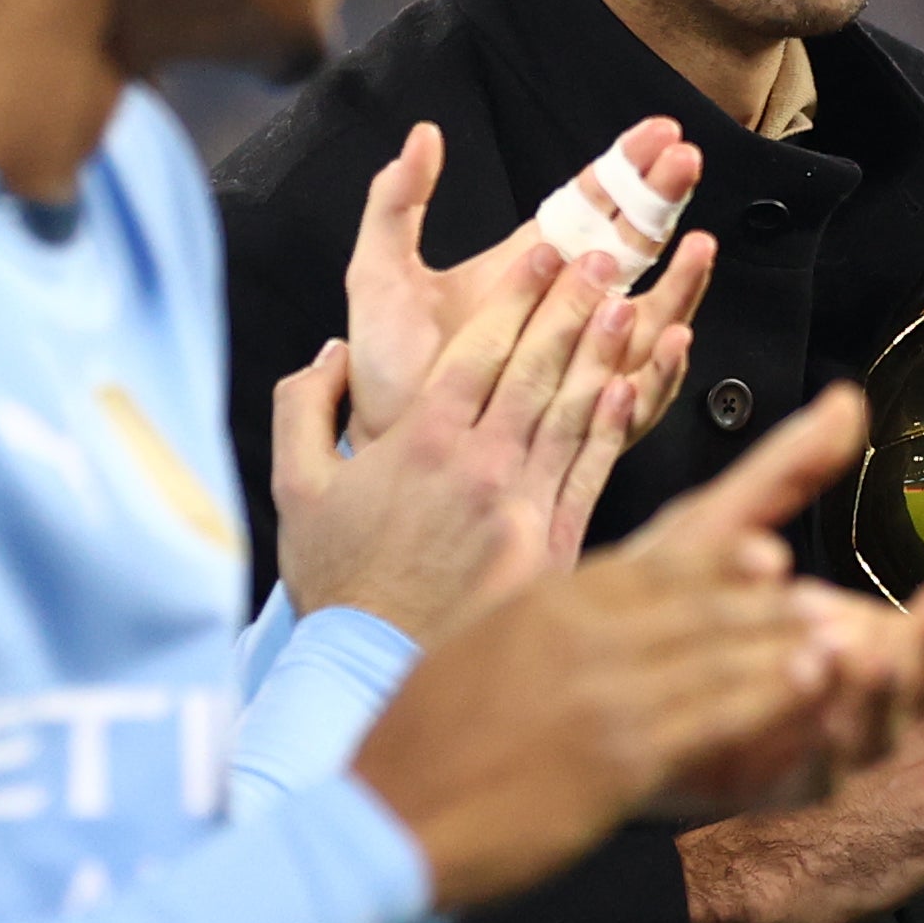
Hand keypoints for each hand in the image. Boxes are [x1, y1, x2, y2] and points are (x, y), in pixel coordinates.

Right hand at [275, 241, 639, 637]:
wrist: (372, 667)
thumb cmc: (338, 582)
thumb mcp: (296, 486)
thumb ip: (305, 407)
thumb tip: (331, 354)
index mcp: (421, 441)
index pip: (481, 348)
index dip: (518, 295)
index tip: (545, 254)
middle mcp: (478, 465)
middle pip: (535, 367)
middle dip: (570, 305)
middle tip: (602, 258)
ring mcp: (520, 506)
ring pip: (570, 412)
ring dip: (600, 353)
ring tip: (627, 306)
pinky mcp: (550, 548)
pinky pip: (588, 473)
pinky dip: (609, 428)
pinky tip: (627, 390)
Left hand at [344, 120, 713, 451]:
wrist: (385, 438)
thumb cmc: (388, 365)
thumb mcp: (381, 273)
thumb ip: (396, 204)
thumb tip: (423, 134)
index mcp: (530, 266)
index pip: (592, 206)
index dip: (626, 167)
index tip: (660, 132)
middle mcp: (569, 309)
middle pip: (633, 247)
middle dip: (661, 202)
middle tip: (686, 161)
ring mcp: (585, 362)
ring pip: (651, 316)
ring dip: (679, 280)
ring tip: (698, 246)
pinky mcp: (585, 419)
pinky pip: (638, 395)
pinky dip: (659, 366)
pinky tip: (672, 336)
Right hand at [353, 385, 867, 908]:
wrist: (391, 820)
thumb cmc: (416, 741)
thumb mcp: (455, 636)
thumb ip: (497, 575)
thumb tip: (511, 520)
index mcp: (541, 600)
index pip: (646, 567)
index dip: (715, 563)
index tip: (766, 556)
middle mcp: (577, 632)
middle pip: (694, 602)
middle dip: (764, 603)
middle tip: (823, 598)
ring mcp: (599, 690)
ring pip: (714, 653)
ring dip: (783, 645)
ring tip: (841, 640)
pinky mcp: (616, 754)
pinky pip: (712, 716)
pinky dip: (769, 696)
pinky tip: (812, 690)